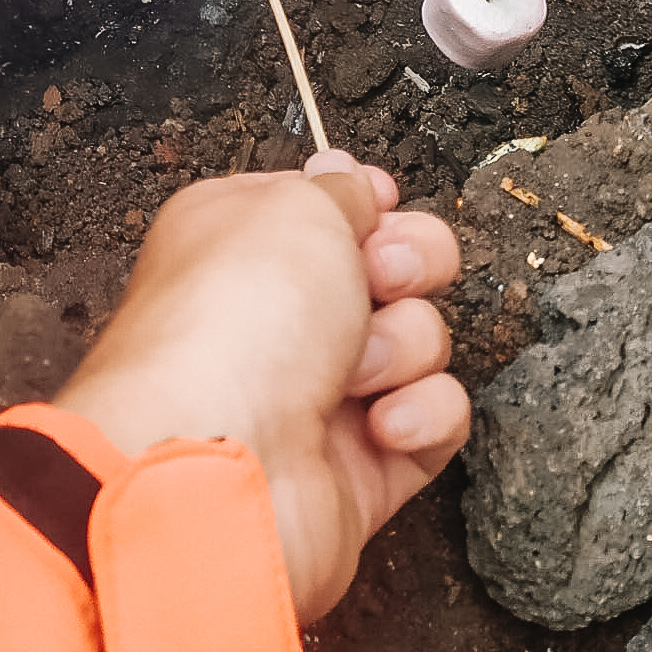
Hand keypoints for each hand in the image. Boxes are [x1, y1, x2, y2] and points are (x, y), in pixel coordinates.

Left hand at [57, 154, 467, 622]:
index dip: (366, 202)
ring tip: (355, 371)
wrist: (219, 460)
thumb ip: (338, 189)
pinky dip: (420, 416)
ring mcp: (318, 395)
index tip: (380, 202)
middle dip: (408, 264)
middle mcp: (276, 318)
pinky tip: (381, 426)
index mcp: (242, 244)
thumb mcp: (293, 208)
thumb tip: (354, 184)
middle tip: (382, 277)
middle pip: (391, 270)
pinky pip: (432, 421)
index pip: (327, 209)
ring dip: (402, 346)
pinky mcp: (359, 466)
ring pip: (418, 342)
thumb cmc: (235, 323)